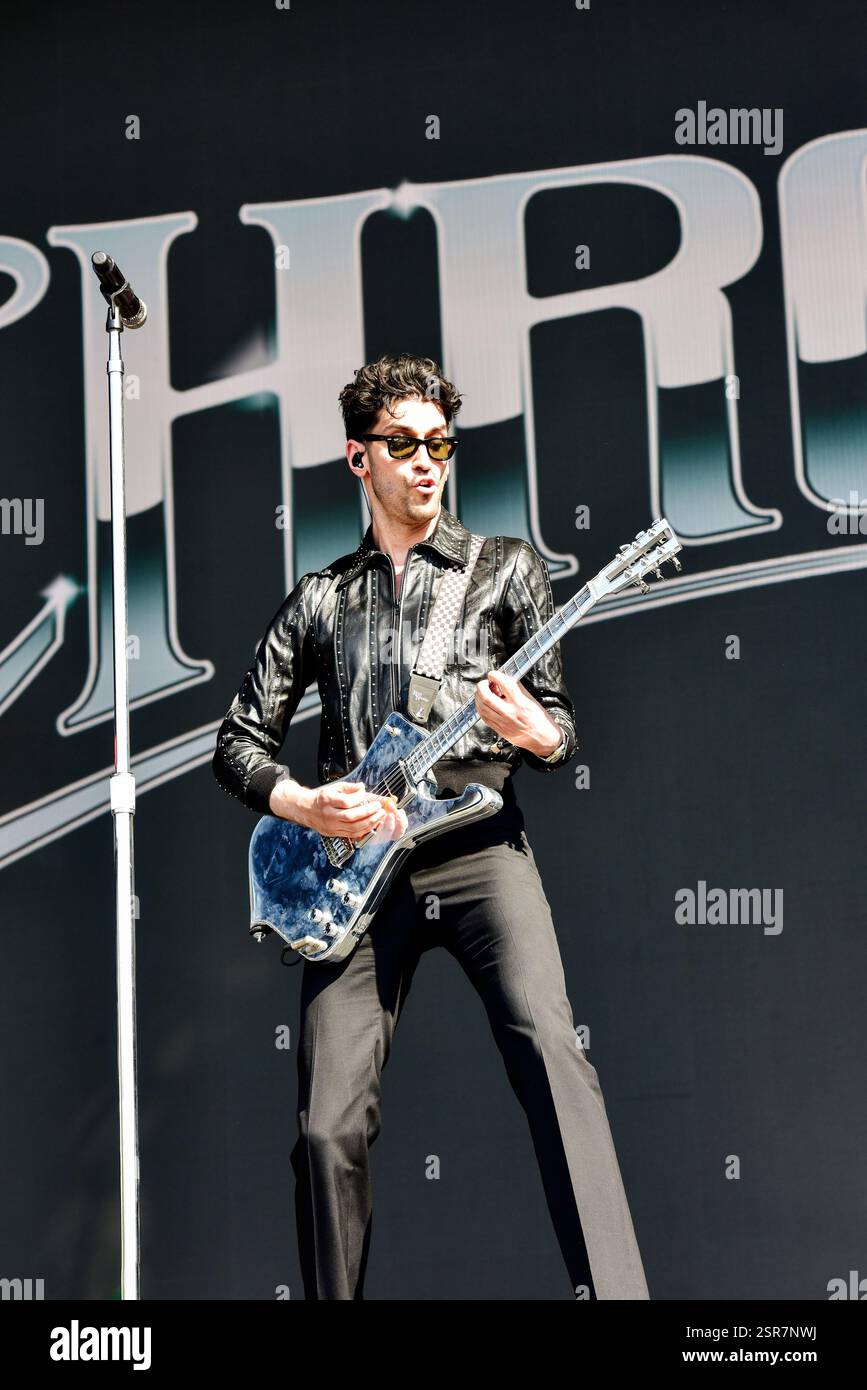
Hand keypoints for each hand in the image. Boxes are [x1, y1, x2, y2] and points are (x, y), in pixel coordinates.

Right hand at [270, 777, 407, 840]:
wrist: (304, 809)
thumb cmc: (321, 798)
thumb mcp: (333, 788)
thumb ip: (348, 787)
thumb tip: (362, 787)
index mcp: (327, 800)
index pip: (346, 802)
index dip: (359, 798)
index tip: (366, 793)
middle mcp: (328, 815)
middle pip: (351, 816)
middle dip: (368, 812)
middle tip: (379, 807)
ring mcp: (331, 826)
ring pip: (353, 828)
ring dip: (369, 822)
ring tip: (379, 816)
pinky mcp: (333, 833)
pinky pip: (351, 834)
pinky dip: (364, 830)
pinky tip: (371, 824)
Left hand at [474, 669, 562, 757]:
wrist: (542, 739)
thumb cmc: (540, 721)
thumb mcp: (532, 701)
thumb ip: (517, 689)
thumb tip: (505, 679)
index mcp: (521, 704)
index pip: (504, 684)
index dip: (495, 676)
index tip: (493, 674)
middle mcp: (510, 714)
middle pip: (486, 697)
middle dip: (482, 686)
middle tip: (485, 683)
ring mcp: (503, 723)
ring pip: (482, 707)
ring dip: (479, 696)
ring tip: (484, 692)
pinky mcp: (499, 730)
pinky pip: (484, 717)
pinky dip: (481, 707)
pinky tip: (484, 703)